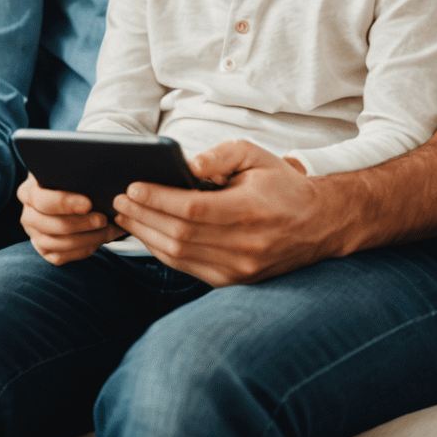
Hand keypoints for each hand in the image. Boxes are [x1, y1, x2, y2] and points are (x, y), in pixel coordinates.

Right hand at [17, 173, 121, 265]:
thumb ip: (72, 175)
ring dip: (87, 239)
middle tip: (103, 219)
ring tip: (107, 230)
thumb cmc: (66, 182)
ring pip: (58, 244)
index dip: (64, 203)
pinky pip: (61, 256)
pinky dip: (83, 250)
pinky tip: (98, 240)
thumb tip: (93, 177)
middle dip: (81, 223)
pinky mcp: (43, 251)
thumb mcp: (64, 174)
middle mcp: (27, 215)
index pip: (41, 200)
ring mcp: (34, 235)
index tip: (88, 204)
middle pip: (52, 225)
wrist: (64, 198)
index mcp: (27, 192)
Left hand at [110, 139, 338, 285]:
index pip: (193, 210)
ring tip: (124, 215)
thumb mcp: (256, 155)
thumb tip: (186, 166)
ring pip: (181, 256)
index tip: (131, 186)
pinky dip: (163, 251)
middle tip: (117, 199)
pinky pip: (189, 268)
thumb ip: (220, 155)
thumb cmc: (281, 184)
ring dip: (146, 235)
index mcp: (251, 212)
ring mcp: (241, 270)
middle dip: (143, 216)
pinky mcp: (235, 281)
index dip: (158, 199)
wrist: (319, 224)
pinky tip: (146, 233)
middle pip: (180, 234)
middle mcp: (246, 247)